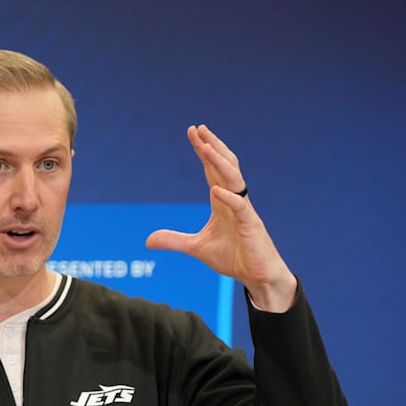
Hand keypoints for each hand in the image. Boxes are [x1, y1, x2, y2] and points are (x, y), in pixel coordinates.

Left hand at [145, 125, 296, 311]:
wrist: (257, 276)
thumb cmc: (234, 258)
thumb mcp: (197, 248)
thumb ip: (174, 240)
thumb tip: (147, 241)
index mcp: (222, 201)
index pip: (211, 170)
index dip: (203, 151)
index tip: (193, 132)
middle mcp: (234, 200)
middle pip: (224, 166)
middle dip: (212, 147)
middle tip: (199, 129)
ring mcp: (244, 211)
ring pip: (234, 179)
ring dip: (220, 162)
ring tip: (206, 147)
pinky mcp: (251, 226)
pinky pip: (241, 207)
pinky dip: (228, 198)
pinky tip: (216, 190)